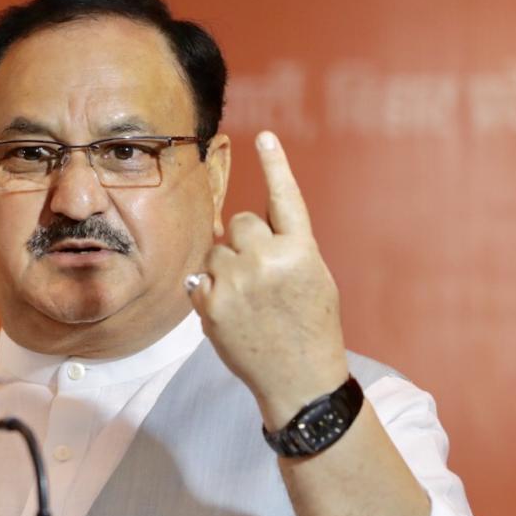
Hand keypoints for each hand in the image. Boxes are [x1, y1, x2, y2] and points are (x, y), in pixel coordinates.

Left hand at [188, 131, 348, 428]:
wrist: (299, 379)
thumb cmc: (311, 326)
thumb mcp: (314, 277)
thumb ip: (286, 245)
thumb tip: (244, 223)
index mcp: (302, 250)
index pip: (284, 199)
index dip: (275, 166)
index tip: (263, 136)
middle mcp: (267, 260)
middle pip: (241, 223)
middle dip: (247, 241)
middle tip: (263, 276)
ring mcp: (236, 281)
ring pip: (217, 248)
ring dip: (228, 265)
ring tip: (249, 299)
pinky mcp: (210, 303)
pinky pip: (201, 276)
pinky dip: (212, 288)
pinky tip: (233, 312)